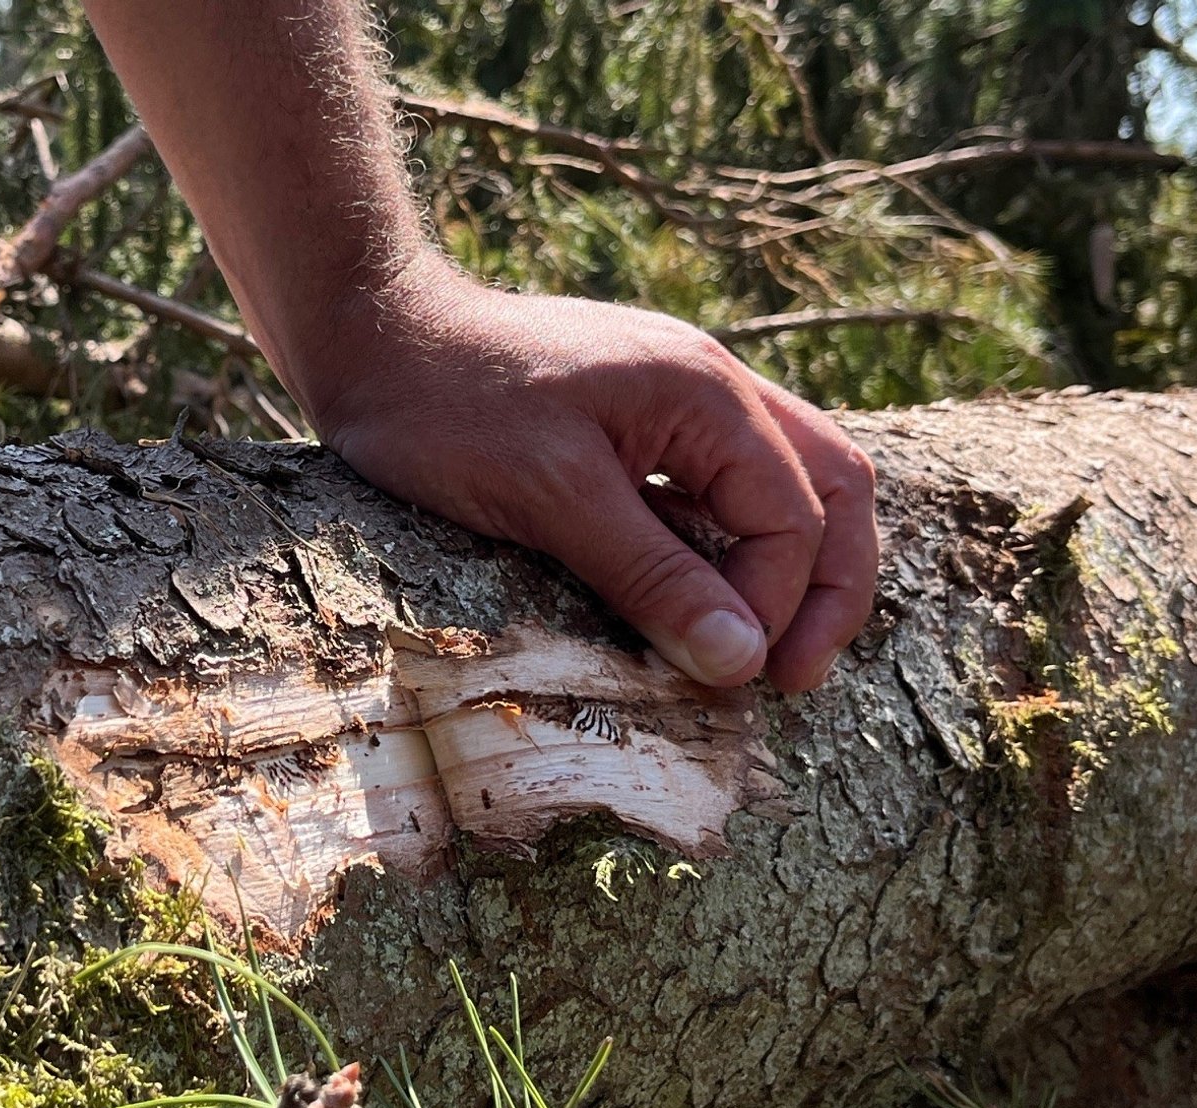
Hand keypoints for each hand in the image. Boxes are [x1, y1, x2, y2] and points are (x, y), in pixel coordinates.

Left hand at [294, 256, 877, 692]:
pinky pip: (715, 487)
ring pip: (781, 484)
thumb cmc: (447, 410)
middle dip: (827, 585)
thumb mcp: (550, 499)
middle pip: (828, 486)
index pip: (794, 515)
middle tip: (793, 679)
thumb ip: (651, 576)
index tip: (734, 677)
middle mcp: (711, 385)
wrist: (368, 338)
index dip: (775, 605)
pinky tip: (697, 599)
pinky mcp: (635, 423)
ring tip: (759, 650)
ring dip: (785, 566)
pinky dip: (725, 546)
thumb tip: (742, 660)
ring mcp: (676, 400)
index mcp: (705, 392)